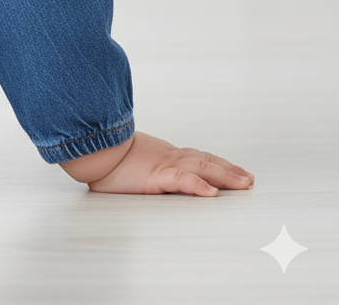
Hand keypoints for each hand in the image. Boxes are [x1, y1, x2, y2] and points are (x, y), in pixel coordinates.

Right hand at [69, 131, 253, 195]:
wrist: (89, 147)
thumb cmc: (103, 154)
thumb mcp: (128, 158)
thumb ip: (141, 161)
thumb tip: (141, 166)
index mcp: (162, 155)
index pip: (196, 158)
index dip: (216, 163)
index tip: (234, 169)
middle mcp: (168, 157)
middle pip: (205, 161)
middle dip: (229, 170)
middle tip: (248, 178)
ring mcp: (163, 165)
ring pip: (201, 168)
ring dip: (225, 175)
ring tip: (244, 183)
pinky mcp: (155, 175)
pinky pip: (181, 180)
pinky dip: (198, 185)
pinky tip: (211, 192)